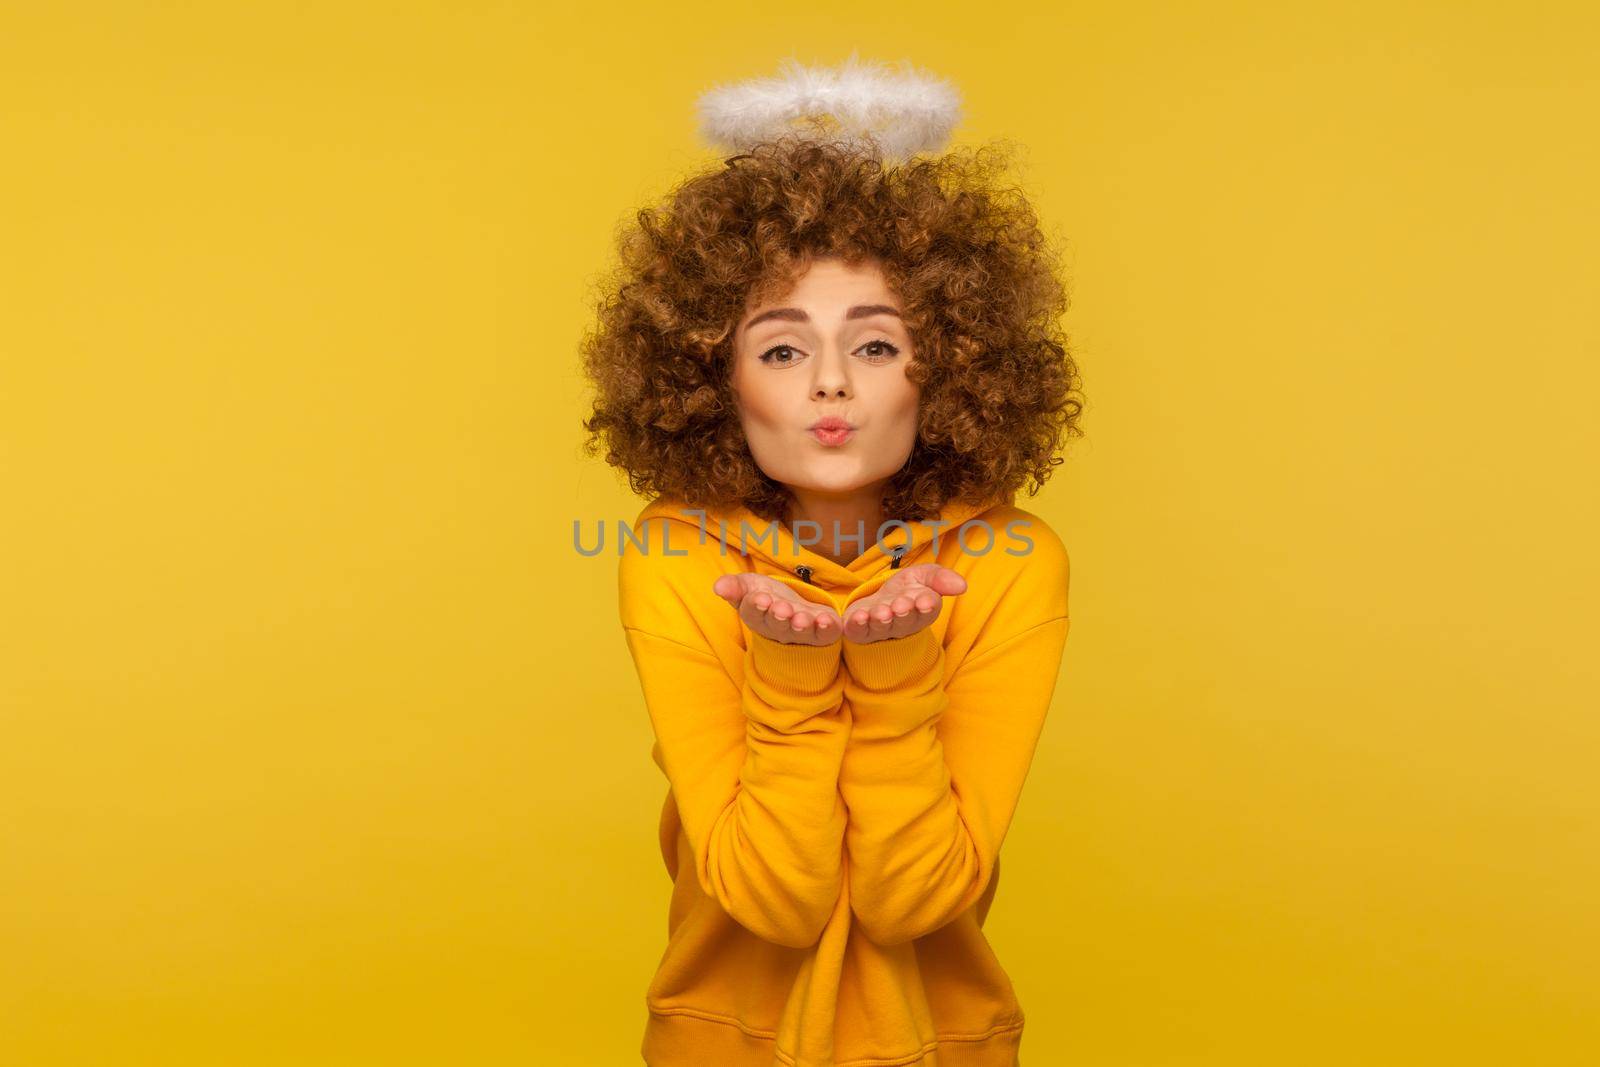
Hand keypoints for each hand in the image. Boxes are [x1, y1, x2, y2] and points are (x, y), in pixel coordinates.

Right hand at [712, 572, 842, 645]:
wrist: (795, 608)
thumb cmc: (768, 597)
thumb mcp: (749, 586)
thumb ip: (734, 587)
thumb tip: (718, 586)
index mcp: (758, 617)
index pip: (754, 613)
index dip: (756, 606)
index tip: (760, 598)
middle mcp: (779, 629)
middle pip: (778, 625)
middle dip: (779, 617)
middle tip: (781, 609)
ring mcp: (801, 633)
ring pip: (801, 631)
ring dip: (802, 624)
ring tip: (801, 617)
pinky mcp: (823, 633)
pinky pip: (826, 634)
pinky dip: (827, 628)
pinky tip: (825, 620)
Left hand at [841, 564, 966, 644]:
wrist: (875, 600)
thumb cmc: (904, 590)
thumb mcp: (922, 576)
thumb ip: (940, 578)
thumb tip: (962, 585)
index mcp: (922, 611)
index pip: (927, 610)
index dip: (926, 606)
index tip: (926, 601)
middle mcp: (902, 623)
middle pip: (905, 621)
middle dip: (903, 613)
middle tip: (901, 606)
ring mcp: (880, 629)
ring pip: (882, 627)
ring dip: (881, 619)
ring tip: (881, 612)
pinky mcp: (858, 631)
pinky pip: (858, 631)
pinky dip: (858, 625)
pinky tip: (859, 617)